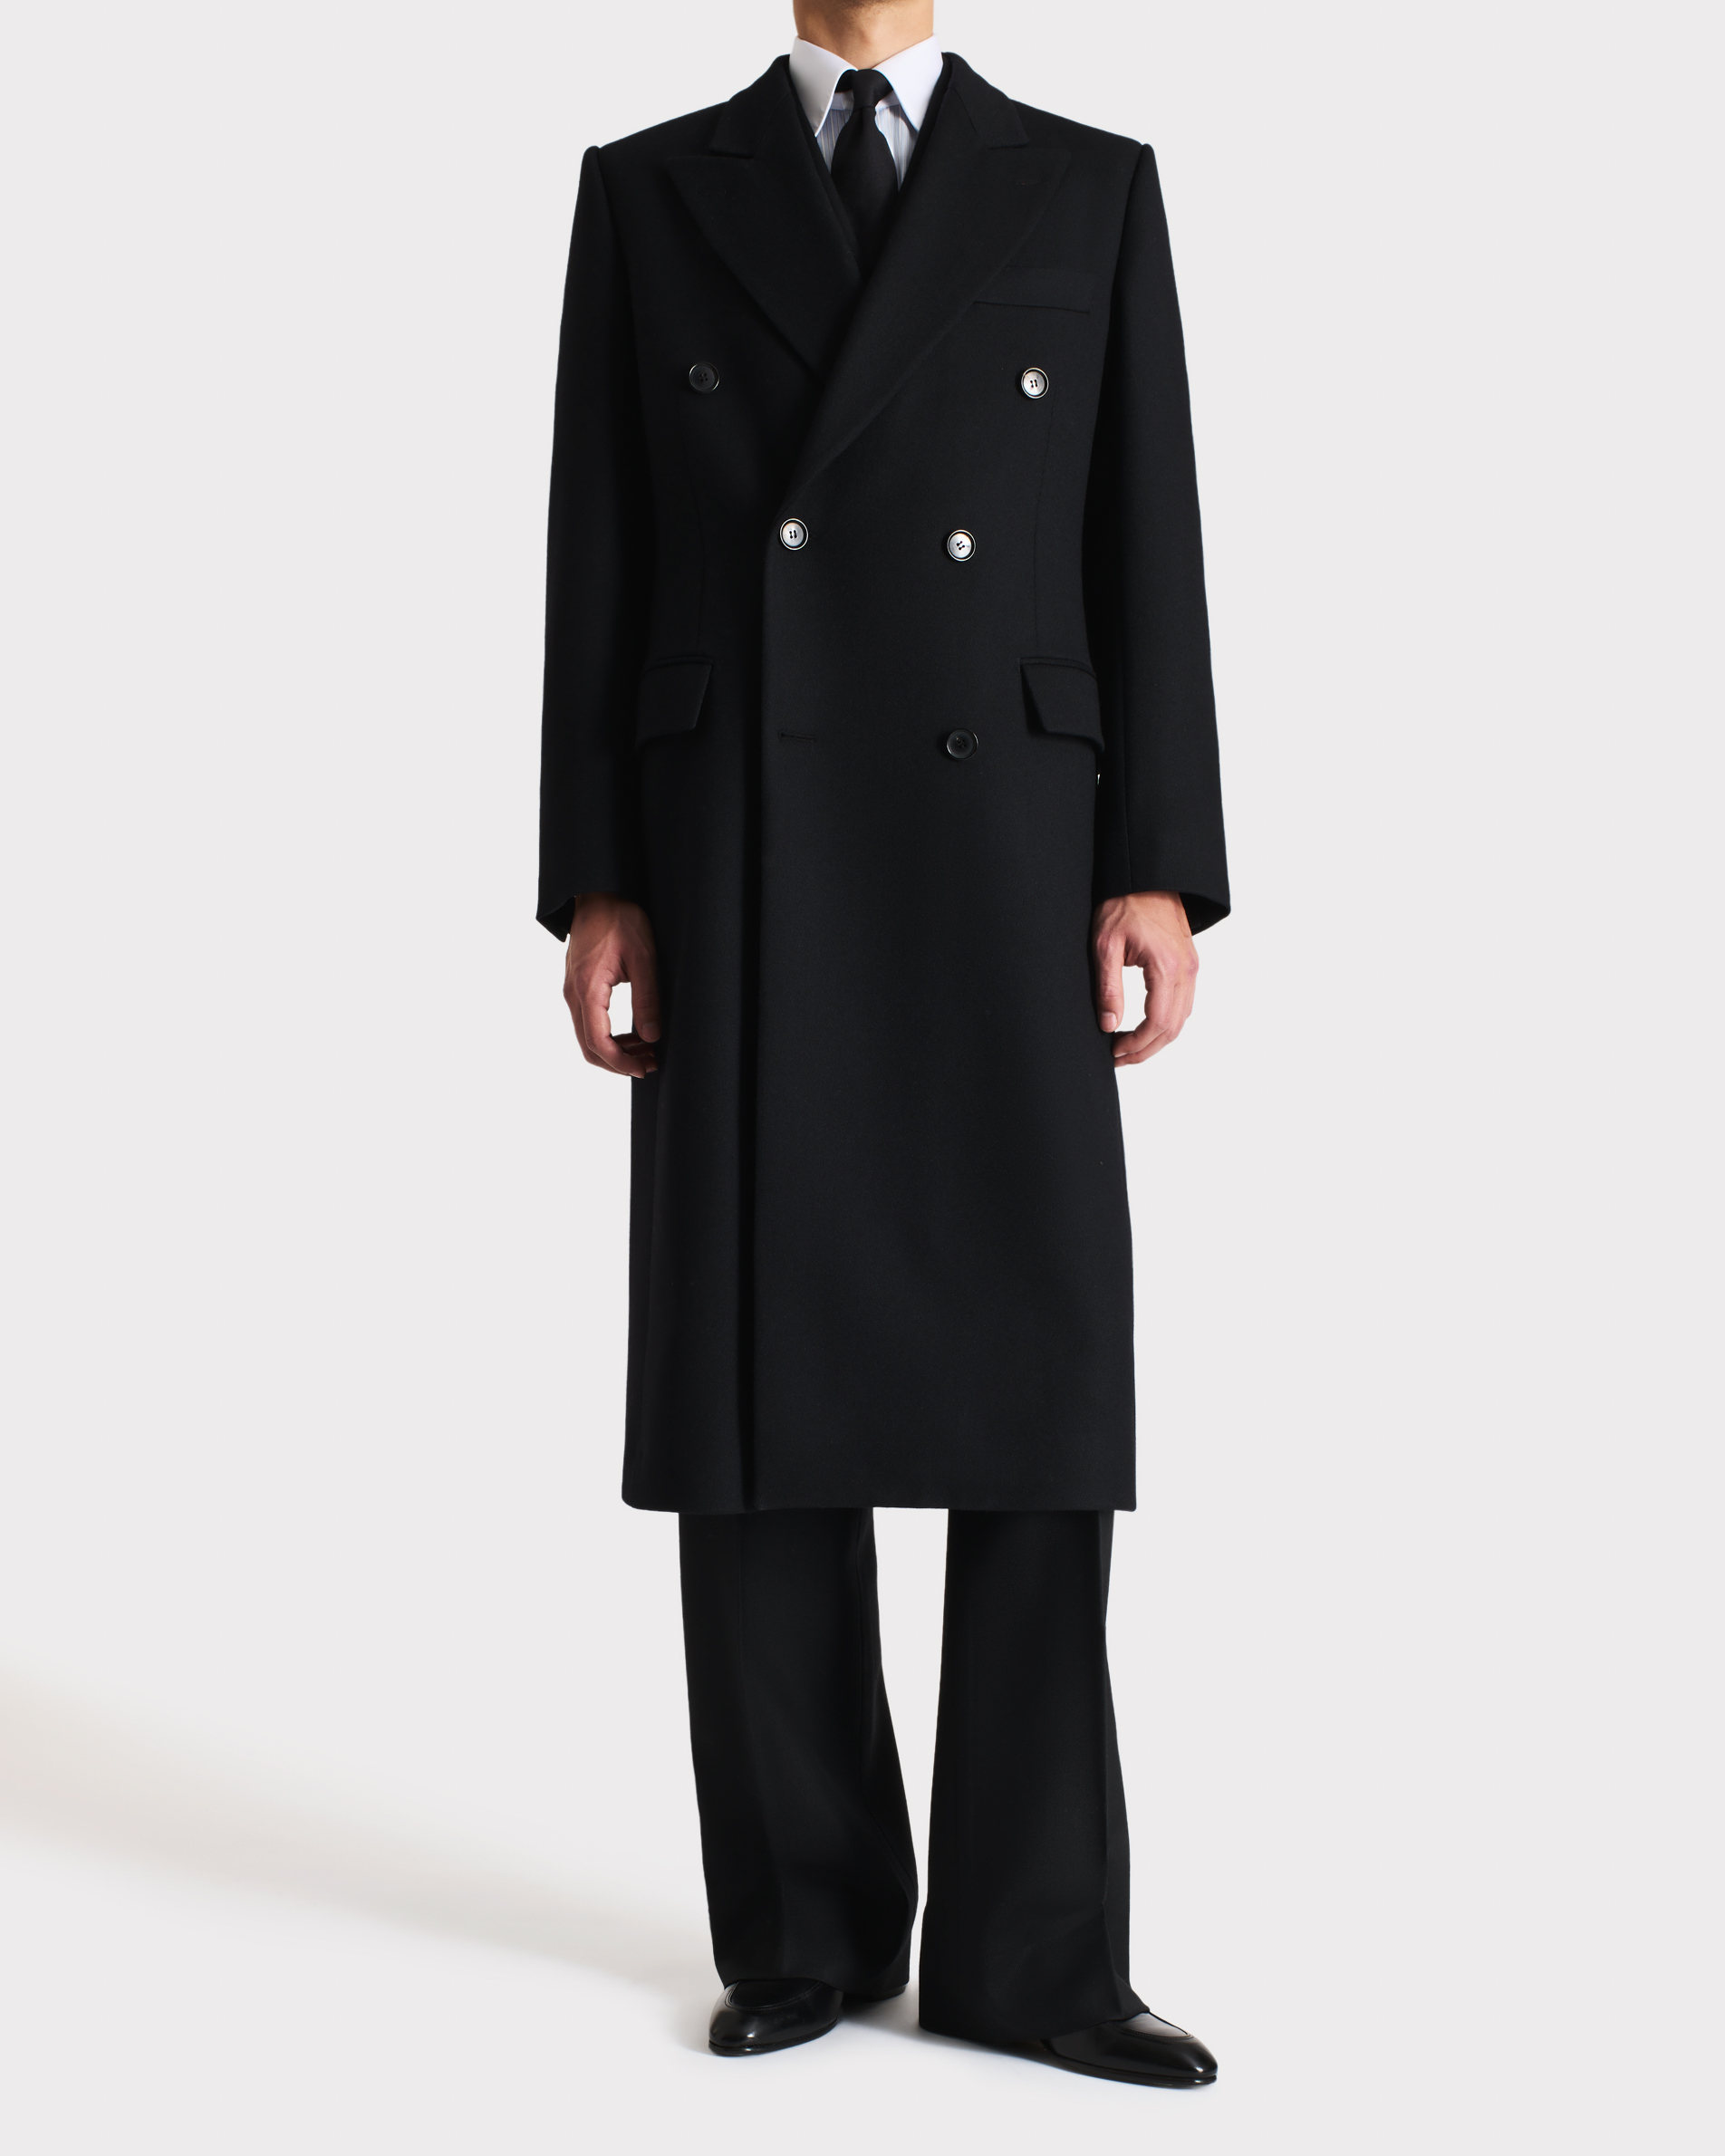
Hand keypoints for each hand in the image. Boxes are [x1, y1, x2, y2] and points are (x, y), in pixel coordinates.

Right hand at [563, 893, 660, 1076]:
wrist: (598, 895)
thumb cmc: (621, 919)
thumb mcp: (644, 957)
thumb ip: (647, 999)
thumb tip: (652, 1036)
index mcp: (588, 988)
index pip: (597, 1041)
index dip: (620, 1062)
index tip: (645, 1068)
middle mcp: (573, 994)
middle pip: (588, 1047)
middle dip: (619, 1062)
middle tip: (650, 1064)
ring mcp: (572, 991)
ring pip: (587, 1037)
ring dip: (615, 1050)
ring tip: (647, 1050)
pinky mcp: (577, 988)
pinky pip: (587, 1022)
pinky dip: (608, 1036)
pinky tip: (633, 1034)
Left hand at [1091, 891, 1197, 1066]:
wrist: (1146, 877)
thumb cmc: (1123, 904)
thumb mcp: (1105, 945)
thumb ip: (1108, 988)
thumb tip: (1109, 1025)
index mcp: (1167, 966)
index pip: (1157, 1022)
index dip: (1136, 1045)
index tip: (1114, 1052)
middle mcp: (1186, 970)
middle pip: (1173, 1027)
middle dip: (1146, 1049)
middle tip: (1119, 1057)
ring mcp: (1191, 967)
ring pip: (1181, 1019)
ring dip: (1157, 1039)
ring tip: (1128, 1046)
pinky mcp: (1189, 964)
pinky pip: (1184, 1004)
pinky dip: (1166, 1022)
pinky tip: (1145, 1027)